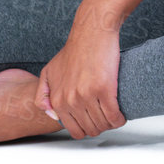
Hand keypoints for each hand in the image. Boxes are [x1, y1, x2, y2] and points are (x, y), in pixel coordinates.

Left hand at [35, 25, 126, 139]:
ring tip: (114, 112)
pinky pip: (114, 116)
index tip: (93, 119)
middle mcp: (70, 100)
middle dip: (100, 126)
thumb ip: (43, 94)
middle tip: (105, 115)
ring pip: (103, 125)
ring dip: (111, 123)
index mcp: (57, 100)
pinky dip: (120, 119)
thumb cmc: (74, 51)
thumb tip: (51, 115)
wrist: (91, 33)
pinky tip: (121, 112)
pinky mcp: (103, 90)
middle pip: (91, 130)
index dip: (87, 128)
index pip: (74, 130)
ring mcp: (86, 96)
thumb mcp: (49, 71)